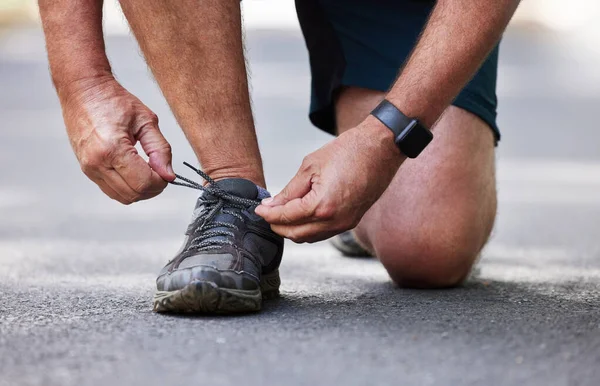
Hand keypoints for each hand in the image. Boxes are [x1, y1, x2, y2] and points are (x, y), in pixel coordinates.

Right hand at [60, 76, 174, 203]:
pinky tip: (135, 172)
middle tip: (160, 172)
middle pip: (133, 194)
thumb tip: (169, 175)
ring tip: (148, 171)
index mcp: (113, 148)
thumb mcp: (146, 120)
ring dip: (140, 190)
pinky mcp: (86, 169)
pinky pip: (111, 190)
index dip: (161, 182)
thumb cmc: (113, 100)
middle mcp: (97, 162)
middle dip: (153, 188)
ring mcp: (89, 168)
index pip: (143, 183)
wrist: (84, 91)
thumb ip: (160, 149)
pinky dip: (127, 187)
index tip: (166, 172)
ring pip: (122, 197)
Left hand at [255, 116, 404, 242]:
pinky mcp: (351, 221)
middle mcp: (335, 221)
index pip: (287, 218)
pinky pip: (323, 232)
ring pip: (309, 237)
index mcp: (322, 206)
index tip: (258, 209)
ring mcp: (345, 224)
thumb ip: (290, 190)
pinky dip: (308, 227)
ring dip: (293, 228)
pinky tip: (301, 213)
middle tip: (267, 212)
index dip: (269, 214)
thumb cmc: (348, 151)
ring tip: (282, 212)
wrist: (381, 148)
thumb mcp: (310, 166)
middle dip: (278, 225)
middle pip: (296, 234)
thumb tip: (272, 205)